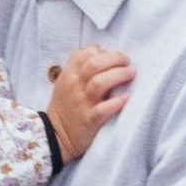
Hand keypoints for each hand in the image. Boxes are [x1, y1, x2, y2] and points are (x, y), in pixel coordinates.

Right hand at [46, 43, 134, 163]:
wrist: (54, 134)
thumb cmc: (65, 106)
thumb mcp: (65, 82)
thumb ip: (78, 67)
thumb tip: (101, 52)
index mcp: (68, 74)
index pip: (85, 53)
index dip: (103, 51)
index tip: (114, 56)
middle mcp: (74, 85)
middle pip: (94, 64)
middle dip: (115, 59)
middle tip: (127, 62)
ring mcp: (82, 102)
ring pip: (99, 83)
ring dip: (118, 75)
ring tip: (131, 74)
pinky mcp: (89, 119)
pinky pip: (103, 109)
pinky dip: (116, 102)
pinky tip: (127, 98)